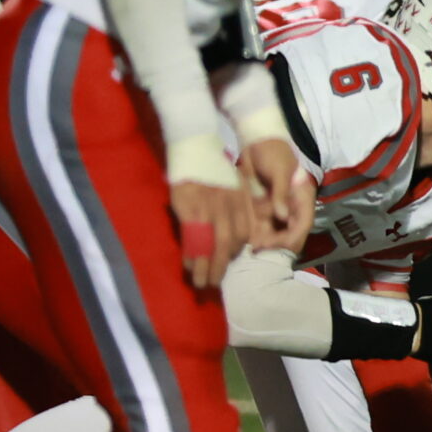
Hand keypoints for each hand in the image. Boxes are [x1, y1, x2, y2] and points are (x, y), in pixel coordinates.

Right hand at [167, 172, 250, 290]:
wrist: (196, 148)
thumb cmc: (212, 168)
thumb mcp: (231, 186)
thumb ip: (231, 207)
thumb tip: (226, 229)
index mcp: (240, 203)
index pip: (242, 234)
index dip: (235, 251)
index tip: (228, 263)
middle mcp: (229, 209)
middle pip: (229, 244)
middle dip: (223, 266)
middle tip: (215, 283)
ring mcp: (210, 210)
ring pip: (212, 246)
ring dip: (207, 267)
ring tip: (202, 283)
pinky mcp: (192, 210)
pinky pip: (193, 238)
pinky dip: (192, 254)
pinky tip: (189, 265)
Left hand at [241, 137, 310, 254]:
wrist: (256, 140)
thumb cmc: (273, 153)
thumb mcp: (279, 171)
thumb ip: (281, 194)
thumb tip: (283, 216)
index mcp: (302, 198)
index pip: (302, 225)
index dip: (291, 238)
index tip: (273, 245)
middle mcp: (291, 207)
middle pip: (288, 233)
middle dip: (275, 244)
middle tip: (256, 249)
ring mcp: (276, 208)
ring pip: (273, 232)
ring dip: (262, 241)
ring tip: (246, 248)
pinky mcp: (261, 207)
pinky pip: (258, 225)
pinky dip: (252, 234)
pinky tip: (240, 239)